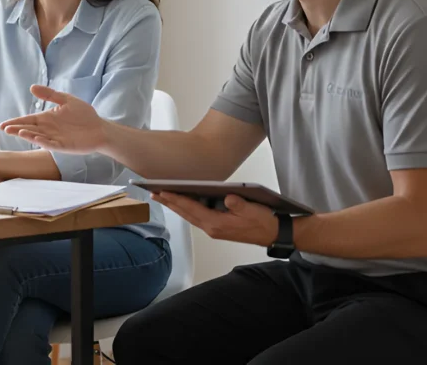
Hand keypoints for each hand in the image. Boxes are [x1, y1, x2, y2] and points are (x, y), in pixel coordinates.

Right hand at [0, 85, 106, 153]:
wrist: (100, 128)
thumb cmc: (84, 114)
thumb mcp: (66, 100)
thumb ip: (50, 95)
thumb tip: (32, 87)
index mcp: (47, 118)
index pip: (28, 120)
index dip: (16, 122)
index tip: (3, 124)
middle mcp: (48, 129)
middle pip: (29, 129)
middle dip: (17, 129)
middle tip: (5, 128)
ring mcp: (55, 138)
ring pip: (37, 137)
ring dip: (28, 135)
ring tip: (17, 131)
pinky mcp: (63, 146)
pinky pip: (51, 144)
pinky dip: (43, 142)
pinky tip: (36, 138)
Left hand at [152, 192, 278, 246]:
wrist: (272, 234)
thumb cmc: (263, 221)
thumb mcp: (253, 210)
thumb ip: (239, 205)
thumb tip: (228, 198)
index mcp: (217, 223)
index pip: (192, 209)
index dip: (176, 199)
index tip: (162, 191)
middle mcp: (212, 228)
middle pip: (186, 213)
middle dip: (169, 203)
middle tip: (153, 193)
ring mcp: (213, 229)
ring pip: (189, 216)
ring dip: (175, 206)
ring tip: (162, 197)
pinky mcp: (217, 228)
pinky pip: (196, 217)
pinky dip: (186, 209)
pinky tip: (181, 204)